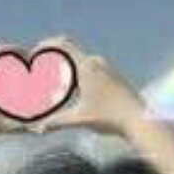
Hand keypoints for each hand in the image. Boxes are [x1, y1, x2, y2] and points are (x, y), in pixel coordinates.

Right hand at [31, 37, 145, 137]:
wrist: (139, 119)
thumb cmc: (109, 118)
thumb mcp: (80, 119)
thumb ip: (58, 122)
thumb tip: (38, 129)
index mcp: (86, 67)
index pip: (61, 45)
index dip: (45, 46)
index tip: (34, 54)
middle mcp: (97, 62)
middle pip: (69, 53)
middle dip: (53, 62)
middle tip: (40, 75)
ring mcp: (106, 68)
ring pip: (80, 62)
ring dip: (66, 69)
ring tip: (56, 86)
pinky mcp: (113, 76)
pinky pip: (91, 68)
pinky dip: (78, 75)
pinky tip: (75, 92)